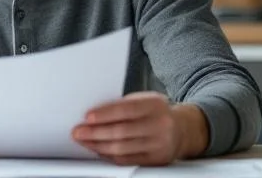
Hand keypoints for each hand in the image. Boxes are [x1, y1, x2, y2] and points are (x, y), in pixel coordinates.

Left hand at [72, 92, 196, 165]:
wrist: (182, 129)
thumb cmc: (156, 112)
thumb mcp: (144, 100)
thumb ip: (123, 105)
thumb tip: (94, 114)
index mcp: (155, 105)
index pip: (126, 110)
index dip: (105, 114)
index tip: (87, 117)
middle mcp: (160, 125)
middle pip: (122, 131)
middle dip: (96, 133)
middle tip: (79, 132)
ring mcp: (159, 144)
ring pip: (122, 148)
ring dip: (98, 146)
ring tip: (85, 142)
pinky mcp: (156, 160)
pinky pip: (128, 160)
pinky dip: (110, 156)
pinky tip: (99, 151)